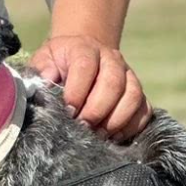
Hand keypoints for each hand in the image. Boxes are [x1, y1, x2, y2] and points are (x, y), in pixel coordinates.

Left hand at [31, 35, 151, 142]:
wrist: (83, 53)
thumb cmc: (58, 62)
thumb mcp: (44, 60)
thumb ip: (41, 70)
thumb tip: (47, 82)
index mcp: (85, 49)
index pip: (85, 66)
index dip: (77, 91)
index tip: (68, 111)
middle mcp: (111, 59)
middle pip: (113, 82)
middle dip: (97, 110)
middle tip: (83, 127)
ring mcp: (128, 75)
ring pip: (133, 95)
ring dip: (116, 119)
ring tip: (99, 135)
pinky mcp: (137, 92)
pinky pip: (144, 109)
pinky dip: (132, 126)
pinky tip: (115, 136)